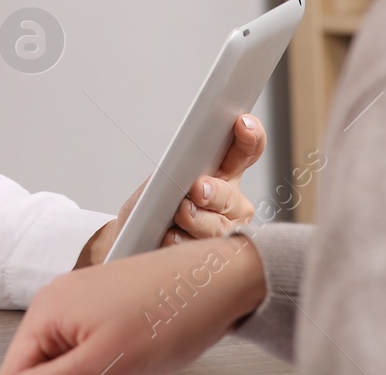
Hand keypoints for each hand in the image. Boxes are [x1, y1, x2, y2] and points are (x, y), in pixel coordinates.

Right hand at [0, 235, 267, 374]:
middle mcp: (59, 302)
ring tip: (129, 367)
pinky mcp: (108, 310)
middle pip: (43, 366)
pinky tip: (135, 364)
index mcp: (46, 311)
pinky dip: (109, 366)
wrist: (219, 281)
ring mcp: (84, 304)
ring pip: (70, 361)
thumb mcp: (104, 362)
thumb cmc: (171, 310)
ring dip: (96, 372)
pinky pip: (90, 349)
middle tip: (115, 373)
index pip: (15, 372)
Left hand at [74, 114, 265, 267]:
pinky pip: (203, 253)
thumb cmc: (153, 205)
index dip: (250, 136)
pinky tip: (169, 238)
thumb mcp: (161, 181)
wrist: (135, 239)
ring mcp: (227, 234)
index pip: (246, 151)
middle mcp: (233, 205)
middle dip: (214, 192)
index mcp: (225, 174)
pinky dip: (182, 243)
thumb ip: (178, 171)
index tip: (241, 123)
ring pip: (218, 227)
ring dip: (196, 221)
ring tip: (177, 216)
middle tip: (197, 189)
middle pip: (230, 196)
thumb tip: (187, 172)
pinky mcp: (215, 262)